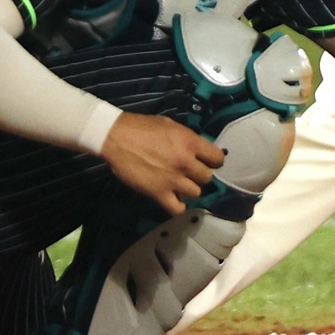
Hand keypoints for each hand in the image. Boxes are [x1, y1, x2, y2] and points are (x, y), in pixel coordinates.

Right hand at [99, 112, 224, 215]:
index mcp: (190, 142)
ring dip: (189, 190)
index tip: (207, 162)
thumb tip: (198, 151)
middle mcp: (185, 162)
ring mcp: (172, 179)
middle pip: (207, 178)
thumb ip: (187, 139)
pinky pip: (177, 208)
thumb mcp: (171, 126)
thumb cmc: (143, 128)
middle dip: (200, 176)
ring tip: (179, 185)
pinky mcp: (158, 193)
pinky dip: (178, 206)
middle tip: (189, 173)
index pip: (217, 158)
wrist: (117, 138)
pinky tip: (173, 199)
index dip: (213, 161)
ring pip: (196, 193)